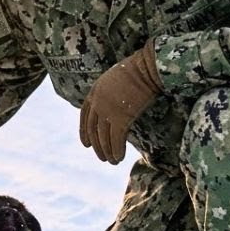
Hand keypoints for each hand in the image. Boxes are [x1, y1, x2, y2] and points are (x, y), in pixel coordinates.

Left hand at [79, 40, 163, 164]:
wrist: (146, 68)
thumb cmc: (136, 70)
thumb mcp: (114, 78)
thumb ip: (109, 92)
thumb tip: (114, 105)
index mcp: (94, 91)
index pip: (84, 116)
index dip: (83, 132)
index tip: (86, 144)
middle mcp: (97, 102)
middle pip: (92, 129)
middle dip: (97, 146)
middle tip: (102, 157)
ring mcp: (107, 110)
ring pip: (103, 137)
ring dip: (107, 152)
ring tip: (112, 162)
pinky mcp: (121, 118)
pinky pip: (116, 139)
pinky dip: (116, 150)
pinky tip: (119, 158)